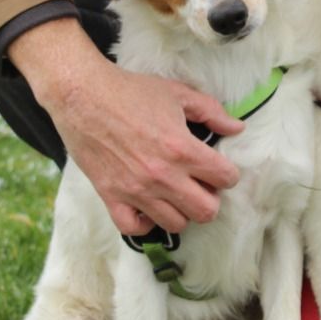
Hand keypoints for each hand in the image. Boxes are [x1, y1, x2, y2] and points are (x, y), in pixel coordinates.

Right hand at [8, 19, 242, 236]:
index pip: (225, 178)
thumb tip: (238, 128)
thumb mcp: (177, 93)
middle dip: (210, 198)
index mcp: (182, 149)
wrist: (83, 95)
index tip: (218, 167)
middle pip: (206, 211)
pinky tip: (149, 205)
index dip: (227, 173)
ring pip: (176, 224)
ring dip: (181, 210)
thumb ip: (211, 112)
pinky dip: (146, 222)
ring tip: (175, 193)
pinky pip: (135, 228)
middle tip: (200, 183)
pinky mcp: (111, 196)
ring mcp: (136, 190)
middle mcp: (162, 176)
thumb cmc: (130, 91)